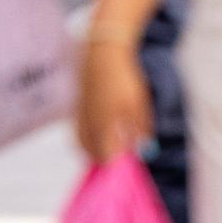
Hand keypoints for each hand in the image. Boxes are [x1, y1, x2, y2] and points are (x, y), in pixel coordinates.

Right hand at [76, 36, 150, 163]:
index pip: (106, 159)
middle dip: (107, 158)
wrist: (103, 57)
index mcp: (103, 128)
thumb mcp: (139, 106)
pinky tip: (101, 135)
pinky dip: (88, 141)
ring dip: (96, 150)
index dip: (117, 164)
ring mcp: (79, 120)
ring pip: (83, 146)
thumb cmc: (125, 82)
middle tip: (121, 156)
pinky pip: (79, 135)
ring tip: (113, 146)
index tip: (129, 163)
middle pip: (93, 155)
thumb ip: (140, 130)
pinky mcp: (76, 113)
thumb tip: (145, 152)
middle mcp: (87, 128)